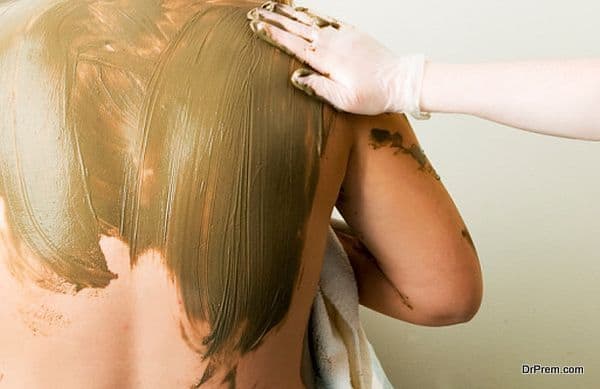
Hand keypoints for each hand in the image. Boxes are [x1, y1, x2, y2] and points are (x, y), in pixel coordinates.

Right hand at [247, 1, 428, 117]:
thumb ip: (320, 87)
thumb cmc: (374, 95)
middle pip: (298, 29)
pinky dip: (313, 13)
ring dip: (290, 14)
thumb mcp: (345, 100)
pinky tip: (303, 10)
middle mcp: (333, 43)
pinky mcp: (353, 33)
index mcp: (328, 61)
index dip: (274, 35)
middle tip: (256, 13)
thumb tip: (296, 76)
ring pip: (311, 21)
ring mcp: (344, 36)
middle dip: (275, 20)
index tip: (257, 26)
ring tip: (273, 7)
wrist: (401, 81)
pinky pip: (328, 19)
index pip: (294, 45)